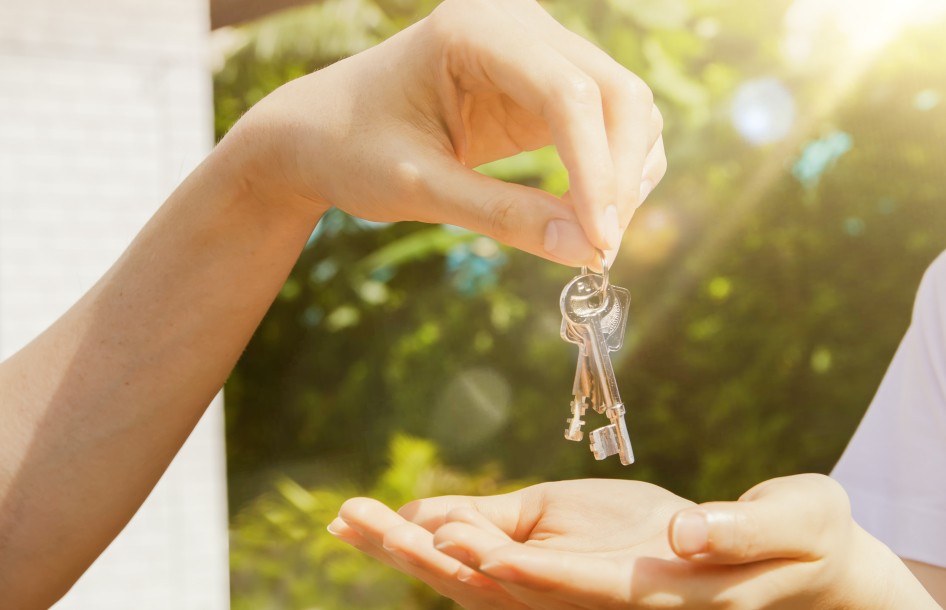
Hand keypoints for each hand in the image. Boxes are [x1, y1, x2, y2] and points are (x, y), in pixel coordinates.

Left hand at [236, 0, 666, 265]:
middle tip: (601, 250)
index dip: (596, 172)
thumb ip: (502, 217)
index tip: (599, 242)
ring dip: (626, 174)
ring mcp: (537, 47)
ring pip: (624, 105)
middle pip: (615, 92)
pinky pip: (605, 122)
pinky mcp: (544, 82)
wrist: (320, 131)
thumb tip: (586, 251)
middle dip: (620, 176)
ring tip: (592, 241)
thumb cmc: (352, 150)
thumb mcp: (419, 190)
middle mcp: (517, 23)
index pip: (568, 95)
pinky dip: (612, 169)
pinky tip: (589, 217)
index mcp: (474, 30)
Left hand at [332, 475, 903, 609]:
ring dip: (427, 559)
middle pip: (522, 595)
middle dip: (443, 561)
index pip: (595, 589)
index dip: (535, 570)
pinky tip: (405, 534)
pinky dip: (455, 557)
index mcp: (679, 599)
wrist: (810, 585)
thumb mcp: (801, 522)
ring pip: (501, 593)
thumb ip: (747, 532)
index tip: (472, 545)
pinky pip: (509, 581)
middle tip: (366, 523)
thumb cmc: (811, 543)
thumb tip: (687, 536)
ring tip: (355, 521)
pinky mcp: (590, 596)